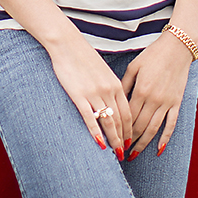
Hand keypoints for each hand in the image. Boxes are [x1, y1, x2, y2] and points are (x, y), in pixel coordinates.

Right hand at [48, 37, 132, 156]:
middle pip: (120, 120)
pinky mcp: (80, 95)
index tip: (130, 140)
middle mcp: (108, 90)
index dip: (130, 128)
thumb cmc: (84, 57)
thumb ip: (110, 86)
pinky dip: (96, 132)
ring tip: (115, 153)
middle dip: (123, 138)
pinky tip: (99, 143)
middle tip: (124, 152)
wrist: (67, 44)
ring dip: (113, 139)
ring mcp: (94, 93)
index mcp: (115, 84)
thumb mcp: (103, 71)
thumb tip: (113, 102)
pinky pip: (90, 118)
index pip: (127, 112)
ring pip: (108, 122)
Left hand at [120, 33, 191, 158]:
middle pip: (139, 126)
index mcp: (141, 90)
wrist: (176, 48)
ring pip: (153, 129)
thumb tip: (116, 102)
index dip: (120, 129)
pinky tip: (158, 149)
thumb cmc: (152, 55)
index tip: (112, 138)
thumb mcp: (134, 66)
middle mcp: (154, 100)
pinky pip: (171, 124)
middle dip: (129, 141)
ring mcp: (167, 103)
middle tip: (120, 152)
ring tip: (134, 155)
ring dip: (143, 144)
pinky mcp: (176, 103)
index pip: (128, 116)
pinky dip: (165, 138)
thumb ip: (124, 85)